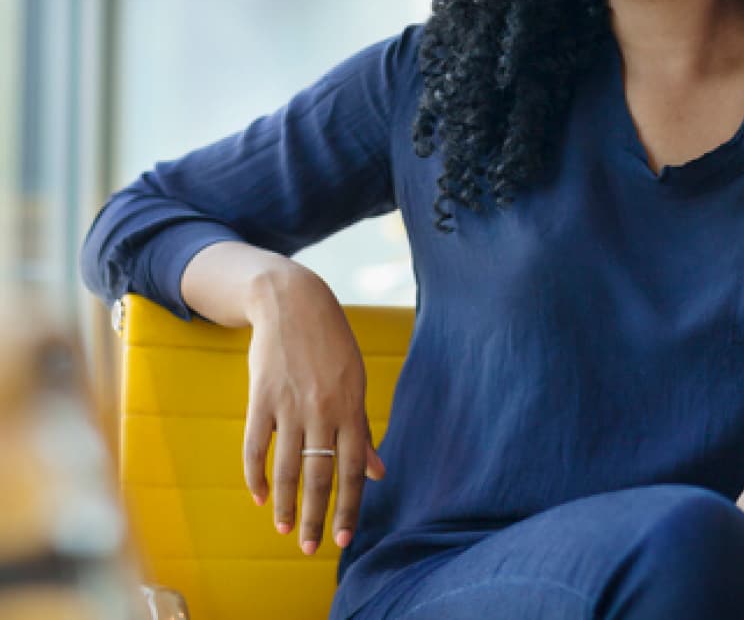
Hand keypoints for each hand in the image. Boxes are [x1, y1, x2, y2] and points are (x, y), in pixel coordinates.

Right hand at [242, 265, 384, 554]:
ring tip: (283, 529)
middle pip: (318, 476)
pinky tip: (259, 496)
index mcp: (351, 407)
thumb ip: (361, 431)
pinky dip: (255, 475)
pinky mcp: (261, 397)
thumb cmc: (332, 346)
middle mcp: (323, 410)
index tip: (344, 539)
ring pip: (286, 468)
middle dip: (314, 518)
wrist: (293, 303)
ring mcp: (290, 404)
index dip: (349, 506)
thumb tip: (378, 473)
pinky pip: (255, 446)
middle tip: (309, 549)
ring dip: (284, 505)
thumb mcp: (355, 382)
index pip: (352, 470)